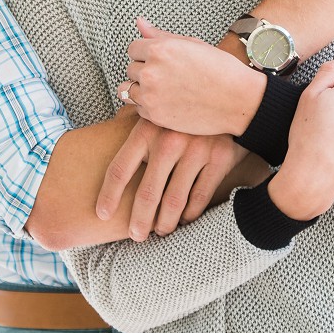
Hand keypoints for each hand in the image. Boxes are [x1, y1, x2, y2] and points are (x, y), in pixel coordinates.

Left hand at [96, 117, 253, 239]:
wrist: (232, 96)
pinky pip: (200, 197)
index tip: (102, 214)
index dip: (109, 196)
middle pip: (147, 193)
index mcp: (147, 128)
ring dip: (166, 223)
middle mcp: (170, 139)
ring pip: (174, 201)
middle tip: (137, 236)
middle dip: (139, 221)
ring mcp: (197, 149)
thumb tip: (101, 136)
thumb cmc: (184, 109)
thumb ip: (133, 122)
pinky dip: (190, 213)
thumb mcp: (157, 110)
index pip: (120, 168)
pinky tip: (185, 218)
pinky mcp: (220, 157)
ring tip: (161, 231)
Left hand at [122, 17, 263, 135]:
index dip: (148, 54)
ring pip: (128, 90)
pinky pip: (137, 108)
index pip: (133, 48)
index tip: (162, 61)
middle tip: (169, 76)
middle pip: (130, 69)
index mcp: (160, 49)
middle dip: (146, 71)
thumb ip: (160, 35)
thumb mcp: (191, 44)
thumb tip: (139, 22)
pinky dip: (148, 106)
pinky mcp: (154, 116)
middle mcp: (151, 71)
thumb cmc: (220, 70)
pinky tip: (168, 102)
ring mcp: (151, 95)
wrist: (238, 100)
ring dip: (142, 89)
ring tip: (164, 90)